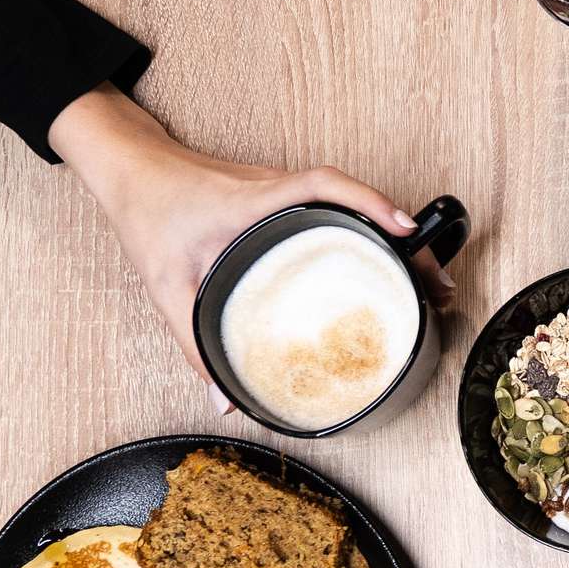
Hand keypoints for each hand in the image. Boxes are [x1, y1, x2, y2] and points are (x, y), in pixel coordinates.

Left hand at [48, 86, 453, 403]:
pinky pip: (341, 207)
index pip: (324, 187)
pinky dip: (372, 229)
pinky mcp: (286, 196)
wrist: (131, 168)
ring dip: (395, 233)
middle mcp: (279, 189)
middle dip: (407, 237)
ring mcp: (286, 190)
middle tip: (437, 281)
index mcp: (255, 203)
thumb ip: (192, 345)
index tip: (406, 230)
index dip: (371, 204)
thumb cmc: (147, 214)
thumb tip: (223, 399)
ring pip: (355, 203)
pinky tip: (386, 260)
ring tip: (426, 276)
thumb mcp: (165, 285)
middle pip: (359, 201)